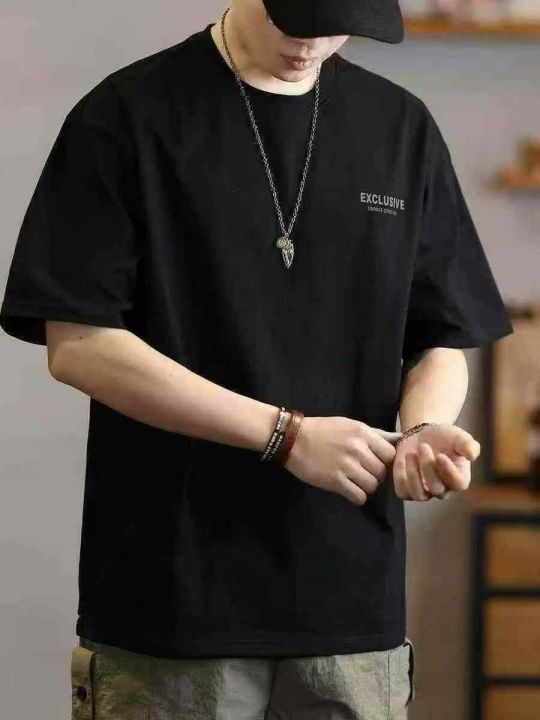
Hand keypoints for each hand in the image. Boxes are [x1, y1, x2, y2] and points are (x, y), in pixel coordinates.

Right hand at [283, 416, 401, 504]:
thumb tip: (400, 438)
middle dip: (375, 475)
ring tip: (355, 482)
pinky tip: (348, 490)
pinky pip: (358, 496)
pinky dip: (356, 496)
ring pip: (372, 486)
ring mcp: (346, 465)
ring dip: (366, 487)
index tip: (376, 463)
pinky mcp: (335, 481)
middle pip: (382, 472)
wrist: (292, 439)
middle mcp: (357, 449)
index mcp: (363, 433)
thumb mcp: (350, 424)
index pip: (391, 454)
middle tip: (363, 473)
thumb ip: (375, 434)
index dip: (386, 461)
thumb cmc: (322, 430)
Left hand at [392, 423, 480, 500]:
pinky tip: (400, 460)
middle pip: (437, 489)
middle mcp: (443, 489)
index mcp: (460, 479)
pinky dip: (400, 478)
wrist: (423, 435)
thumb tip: (472, 455)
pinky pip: (402, 492)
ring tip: (410, 454)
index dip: (449, 472)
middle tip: (423, 446)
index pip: (458, 484)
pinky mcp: (407, 489)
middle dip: (428, 467)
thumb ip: (468, 444)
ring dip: (413, 475)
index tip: (440, 456)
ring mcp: (425, 491)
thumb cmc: (445, 437)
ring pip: (419, 495)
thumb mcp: (458, 436)